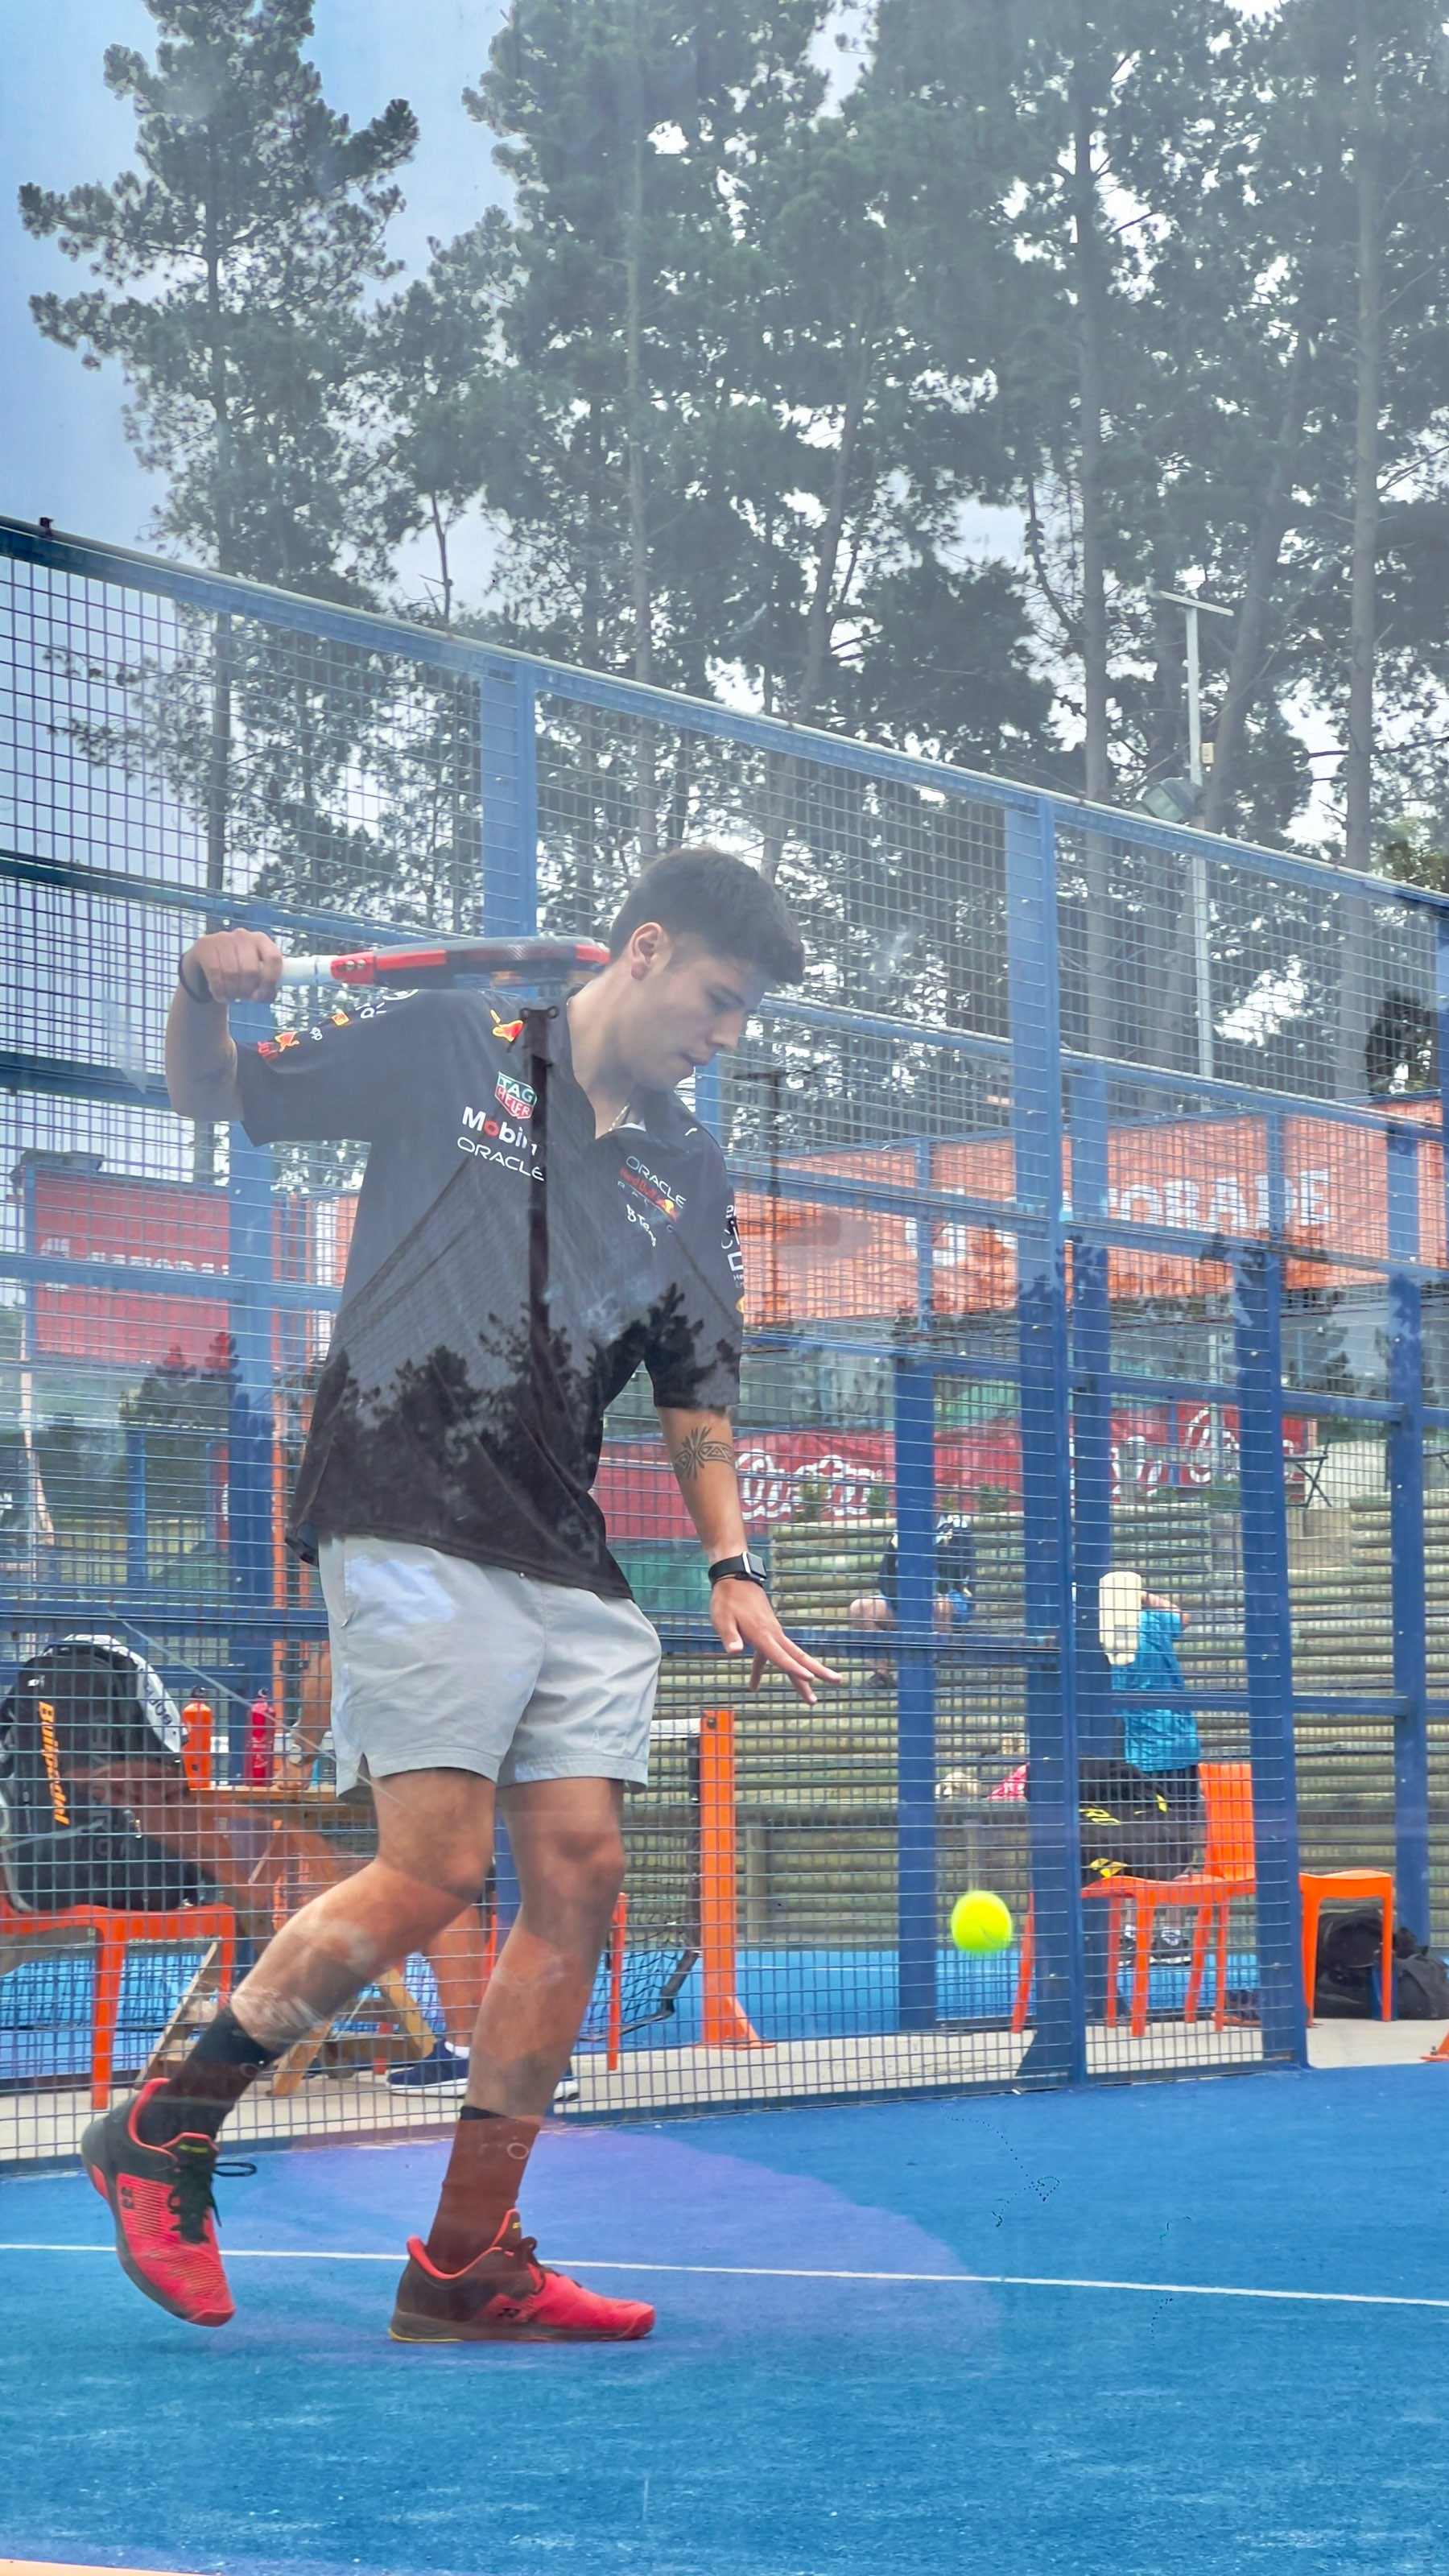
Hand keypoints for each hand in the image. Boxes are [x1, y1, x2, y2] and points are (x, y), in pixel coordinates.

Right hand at [180, 928, 283, 1005]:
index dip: (270, 981)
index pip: (274, 958)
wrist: (204, 967)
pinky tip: (219, 995)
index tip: (260, 997)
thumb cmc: (236, 973)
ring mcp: (222, 938)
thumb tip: (268, 996)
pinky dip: (218, 990)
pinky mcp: (204, 945)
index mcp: (261, 940)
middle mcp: (243, 935)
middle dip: (247, 990)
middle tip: (242, 997)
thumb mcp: (253, 978)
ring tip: (231, 997)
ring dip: (232, 992)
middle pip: (251, 970)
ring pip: (232, 972)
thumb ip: (265, 986)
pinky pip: (215, 973)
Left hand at [709, 1579, 843, 1705]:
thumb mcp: (721, 1619)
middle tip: (838, 1681)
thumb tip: (733, 1652)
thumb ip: (729, 1636)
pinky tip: (753, 1685)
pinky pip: (773, 1655)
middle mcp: (773, 1634)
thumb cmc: (726, 1600)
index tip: (810, 1679)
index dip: (794, 1668)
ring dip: (803, 1676)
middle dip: (817, 1671)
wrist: (734, 1578)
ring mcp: (773, 1633)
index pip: (781, 1655)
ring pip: (792, 1656)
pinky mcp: (768, 1632)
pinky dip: (765, 1670)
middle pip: (798, 1656)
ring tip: (811, 1698)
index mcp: (762, 1634)